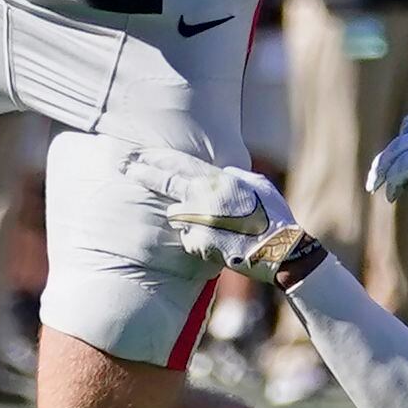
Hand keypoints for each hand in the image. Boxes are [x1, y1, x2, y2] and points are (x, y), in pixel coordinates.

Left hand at [119, 146, 324, 283]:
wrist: (279, 250)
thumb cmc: (273, 215)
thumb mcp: (258, 185)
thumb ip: (235, 175)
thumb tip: (222, 171)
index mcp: (218, 180)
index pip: (179, 165)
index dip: (156, 160)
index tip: (140, 156)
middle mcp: (203, 198)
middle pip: (165, 184)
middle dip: (144, 175)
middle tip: (127, 168)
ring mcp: (198, 222)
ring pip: (175, 216)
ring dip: (184, 219)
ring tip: (208, 225)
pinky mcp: (197, 245)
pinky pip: (187, 240)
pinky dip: (196, 241)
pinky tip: (218, 244)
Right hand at [366, 108, 407, 214]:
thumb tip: (405, 183)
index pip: (407, 162)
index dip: (392, 180)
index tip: (388, 197)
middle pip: (401, 145)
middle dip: (384, 167)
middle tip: (374, 185)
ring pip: (407, 131)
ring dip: (394, 151)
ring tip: (388, 171)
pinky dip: (407, 136)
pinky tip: (404, 152)